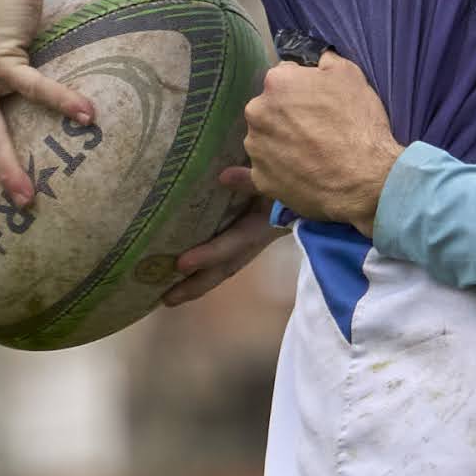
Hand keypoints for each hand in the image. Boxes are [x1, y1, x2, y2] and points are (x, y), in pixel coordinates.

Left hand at [155, 168, 284, 310]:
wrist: (308, 185)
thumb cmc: (291, 177)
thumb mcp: (276, 177)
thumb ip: (254, 179)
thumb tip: (224, 176)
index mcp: (264, 223)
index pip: (234, 243)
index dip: (209, 255)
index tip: (181, 264)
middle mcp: (257, 238)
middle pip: (226, 267)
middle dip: (198, 285)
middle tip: (167, 299)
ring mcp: (254, 240)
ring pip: (225, 267)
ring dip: (200, 283)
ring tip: (170, 296)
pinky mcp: (249, 235)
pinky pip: (226, 258)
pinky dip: (207, 270)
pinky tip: (186, 275)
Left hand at [240, 54, 401, 227]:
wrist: (365, 179)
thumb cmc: (358, 123)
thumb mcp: (351, 76)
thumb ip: (328, 61)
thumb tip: (320, 59)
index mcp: (277, 83)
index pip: (284, 76)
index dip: (303, 88)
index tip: (318, 101)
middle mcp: (257, 113)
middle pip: (269, 108)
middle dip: (286, 114)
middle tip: (315, 128)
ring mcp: (256, 149)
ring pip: (265, 139)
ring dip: (279, 141)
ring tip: (309, 154)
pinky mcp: (262, 180)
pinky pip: (264, 171)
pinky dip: (273, 170)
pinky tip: (268, 174)